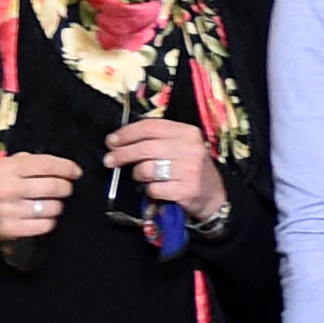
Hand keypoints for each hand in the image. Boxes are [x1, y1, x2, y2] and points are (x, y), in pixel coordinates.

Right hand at [0, 151, 83, 243]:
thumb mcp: (4, 165)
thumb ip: (30, 162)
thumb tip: (62, 167)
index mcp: (6, 168)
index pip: (46, 165)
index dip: (67, 168)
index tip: (76, 172)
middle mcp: (6, 188)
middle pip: (54, 187)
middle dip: (65, 187)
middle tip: (65, 188)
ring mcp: (8, 210)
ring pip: (52, 207)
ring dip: (58, 205)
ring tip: (51, 202)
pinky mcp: (10, 229)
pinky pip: (45, 225)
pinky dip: (50, 220)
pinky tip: (44, 216)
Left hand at [102, 118, 225, 222]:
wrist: (213, 196)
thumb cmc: (190, 168)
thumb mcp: (181, 146)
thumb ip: (156, 139)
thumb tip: (120, 141)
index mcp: (188, 132)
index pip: (150, 127)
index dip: (127, 133)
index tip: (112, 141)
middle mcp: (191, 149)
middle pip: (145, 148)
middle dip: (122, 154)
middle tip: (110, 160)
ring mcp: (190, 170)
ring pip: (146, 169)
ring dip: (138, 174)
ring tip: (142, 177)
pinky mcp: (186, 190)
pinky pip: (153, 189)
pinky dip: (149, 191)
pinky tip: (156, 189)